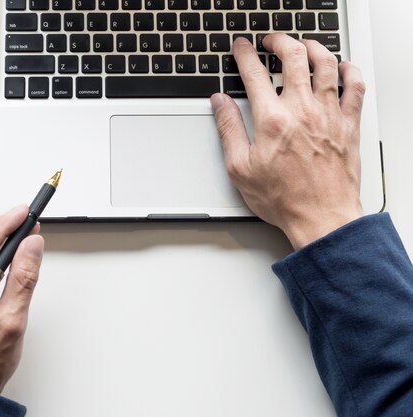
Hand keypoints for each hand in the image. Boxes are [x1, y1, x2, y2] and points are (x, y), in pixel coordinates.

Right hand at [211, 34, 365, 249]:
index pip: (254, 73)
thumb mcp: (240, 168)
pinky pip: (355, 85)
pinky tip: (340, 67)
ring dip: (312, 47)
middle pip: (293, 56)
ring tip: (302, 46)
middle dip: (278, 41)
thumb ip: (229, 129)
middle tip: (270, 42)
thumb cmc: (283, 198)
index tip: (241, 48)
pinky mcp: (349, 123)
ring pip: (325, 62)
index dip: (244, 54)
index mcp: (272, 120)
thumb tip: (220, 103)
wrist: (321, 217)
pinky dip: (349, 69)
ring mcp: (329, 114)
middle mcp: (302, 110)